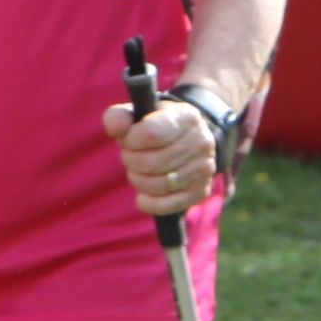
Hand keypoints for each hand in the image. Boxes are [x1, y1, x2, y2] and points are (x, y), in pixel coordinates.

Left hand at [107, 94, 220, 217]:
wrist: (187, 139)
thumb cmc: (155, 125)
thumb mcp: (137, 114)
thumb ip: (119, 117)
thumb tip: (116, 127)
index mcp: (185, 118)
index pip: (150, 134)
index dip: (130, 141)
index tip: (128, 139)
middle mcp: (201, 142)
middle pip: (150, 163)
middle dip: (131, 161)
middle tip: (131, 156)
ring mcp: (204, 169)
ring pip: (157, 185)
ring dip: (138, 180)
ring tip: (138, 170)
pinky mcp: (201, 191)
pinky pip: (167, 205)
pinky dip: (148, 203)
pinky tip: (143, 196)